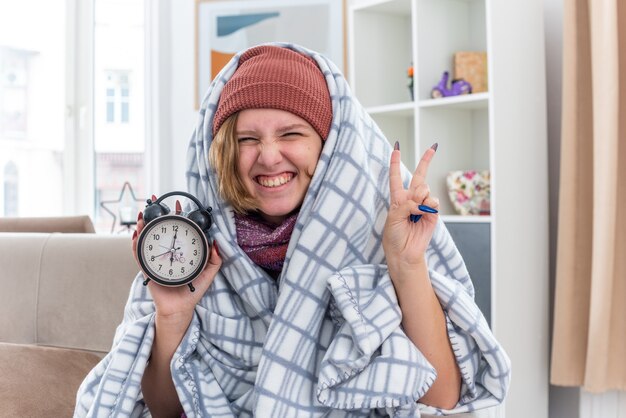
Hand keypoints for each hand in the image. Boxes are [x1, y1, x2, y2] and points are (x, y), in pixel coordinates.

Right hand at [132, 195, 221, 319]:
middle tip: (156, 201)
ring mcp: (155, 259)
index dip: (177, 215)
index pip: (178, 229)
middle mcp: (166, 252)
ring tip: (144, 215)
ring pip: (146, 238)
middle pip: (159, 229)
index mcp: (180, 250)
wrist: (180, 308)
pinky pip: (138, 254)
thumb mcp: (209, 272)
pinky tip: (137, 234)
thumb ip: (215, 258)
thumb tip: (215, 242)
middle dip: (156, 215)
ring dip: (143, 225)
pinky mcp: (147, 268)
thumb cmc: (193, 290)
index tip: (178, 203)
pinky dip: (136, 244)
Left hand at [382, 144, 439, 277]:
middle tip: (433, 147)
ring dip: (420, 196)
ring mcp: (423, 205)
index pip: (396, 177)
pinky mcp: (433, 214)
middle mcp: (411, 199)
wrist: (404, 252)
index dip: (395, 163)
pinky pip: (433, 201)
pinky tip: (423, 213)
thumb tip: (422, 201)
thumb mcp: (392, 217)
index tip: (396, 148)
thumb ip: (405, 205)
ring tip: (415, 211)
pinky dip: (428, 205)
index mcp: (397, 199)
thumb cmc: (394, 236)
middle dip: (426, 161)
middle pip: (419, 176)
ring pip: (425, 189)